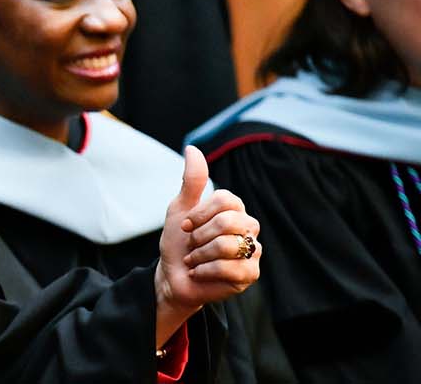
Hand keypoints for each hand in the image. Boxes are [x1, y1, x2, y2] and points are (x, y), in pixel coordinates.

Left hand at [154, 146, 261, 344]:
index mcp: (234, 209)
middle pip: (227, 222)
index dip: (199, 214)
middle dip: (198, 236)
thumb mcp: (179, 209)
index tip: (186, 225)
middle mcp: (248, 227)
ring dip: (199, 255)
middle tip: (191, 245)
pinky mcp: (251, 274)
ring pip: (227, 245)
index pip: (225, 200)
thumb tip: (192, 148)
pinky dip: (205, 271)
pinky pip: (231, 268)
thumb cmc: (178, 243)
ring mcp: (252, 251)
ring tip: (194, 260)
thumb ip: (192, 181)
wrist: (173, 276)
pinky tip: (199, 273)